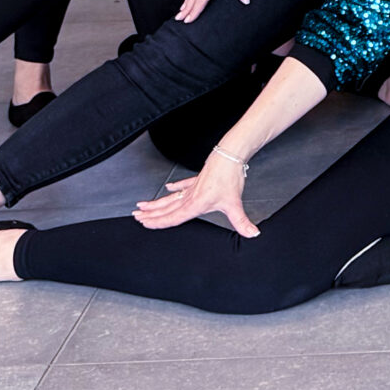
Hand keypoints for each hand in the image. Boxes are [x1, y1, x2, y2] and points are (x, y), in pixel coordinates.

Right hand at [135, 156, 257, 235]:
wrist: (230, 155)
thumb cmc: (230, 177)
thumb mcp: (234, 203)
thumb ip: (242, 222)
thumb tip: (252, 234)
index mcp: (195, 204)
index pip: (173, 217)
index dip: (158, 222)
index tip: (145, 224)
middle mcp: (191, 196)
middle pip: (166, 208)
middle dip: (150, 214)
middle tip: (136, 217)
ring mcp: (193, 187)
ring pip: (170, 197)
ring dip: (156, 202)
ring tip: (142, 205)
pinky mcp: (198, 179)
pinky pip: (183, 185)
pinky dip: (175, 187)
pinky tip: (169, 187)